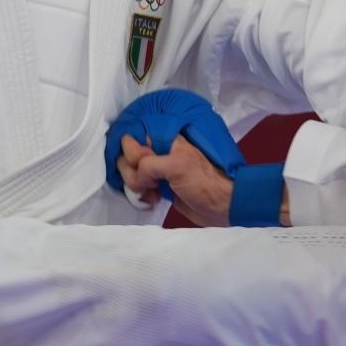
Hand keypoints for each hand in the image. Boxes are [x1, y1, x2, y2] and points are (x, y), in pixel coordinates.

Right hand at [118, 133, 235, 226]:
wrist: (221, 206)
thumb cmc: (205, 183)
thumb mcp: (177, 166)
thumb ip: (148, 164)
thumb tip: (136, 174)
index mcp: (163, 139)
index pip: (130, 138)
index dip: (131, 154)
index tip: (141, 165)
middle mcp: (157, 152)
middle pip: (125, 158)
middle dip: (132, 173)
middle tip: (151, 182)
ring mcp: (157, 170)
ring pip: (129, 174)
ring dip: (136, 187)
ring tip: (154, 193)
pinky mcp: (158, 187)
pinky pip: (137, 189)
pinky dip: (140, 196)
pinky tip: (153, 201)